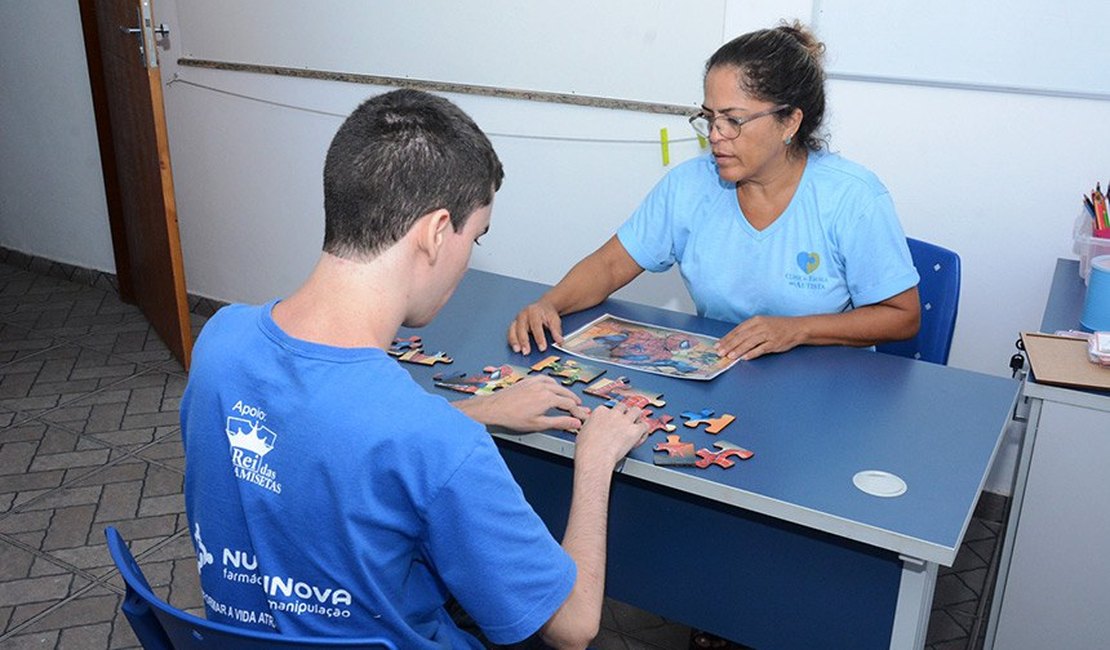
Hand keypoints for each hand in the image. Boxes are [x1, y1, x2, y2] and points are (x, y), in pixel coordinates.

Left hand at [462, 375, 588, 431]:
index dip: (578, 411)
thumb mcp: (539, 424)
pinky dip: (553, 384)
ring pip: (556, 384)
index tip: (582, 417)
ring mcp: (535, 381)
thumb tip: (575, 423)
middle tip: (579, 408)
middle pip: (565, 393)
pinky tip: (551, 388)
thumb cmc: (513, 417)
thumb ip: (560, 422)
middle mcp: (544, 387)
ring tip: (568, 398)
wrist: (495, 407)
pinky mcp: (528, 380)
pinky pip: (545, 379)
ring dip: (564, 392)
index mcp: (548, 398)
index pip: (569, 404)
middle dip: (573, 401)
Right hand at [508, 300, 562, 354]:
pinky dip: (511, 340)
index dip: (539, 338)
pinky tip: (515, 348)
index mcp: (534, 311)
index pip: (536, 326)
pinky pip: (510, 332)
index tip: (542, 348)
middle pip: (521, 328)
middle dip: (524, 341)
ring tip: (518, 351)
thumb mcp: (554, 320)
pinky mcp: (514, 324)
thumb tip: (559, 341)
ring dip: (514, 341)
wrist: (543, 306)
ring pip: (513, 330)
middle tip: (526, 352)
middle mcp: (523, 314)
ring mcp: (517, 319)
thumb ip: (556, 331)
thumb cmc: (547, 314)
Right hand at [574, 402, 649, 468]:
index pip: (609, 407)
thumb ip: (590, 426)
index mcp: (599, 412)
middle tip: (625, 420)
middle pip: (623, 406)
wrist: (595, 456)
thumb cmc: (587, 449)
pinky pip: (645, 425)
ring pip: (636, 410)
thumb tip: (591, 429)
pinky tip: (642, 435)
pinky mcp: (634, 431)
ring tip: (636, 423)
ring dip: (637, 416)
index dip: (612, 415)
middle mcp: (613, 413)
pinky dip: (644, 430)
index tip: (612, 420)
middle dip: (625, 412)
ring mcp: (625, 421)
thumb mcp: (583, 432)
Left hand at [715, 315, 805, 360]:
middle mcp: (760, 326)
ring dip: (738, 350)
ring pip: (749, 343)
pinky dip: (752, 353)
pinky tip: (744, 357)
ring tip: (729, 356)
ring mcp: (768, 335)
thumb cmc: (778, 326)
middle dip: (729, 345)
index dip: (727, 338)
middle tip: (720, 352)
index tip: (718, 345)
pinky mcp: (774, 343)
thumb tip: (734, 340)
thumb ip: (749, 331)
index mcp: (756, 320)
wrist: (797, 327)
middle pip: (741, 336)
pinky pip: (761, 349)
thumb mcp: (762, 324)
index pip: (738, 330)